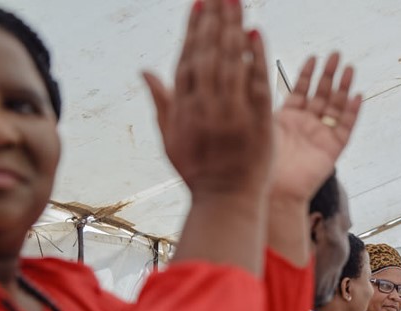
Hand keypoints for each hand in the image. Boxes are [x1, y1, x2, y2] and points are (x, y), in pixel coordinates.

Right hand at [143, 0, 272, 195]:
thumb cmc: (198, 172)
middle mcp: (204, 106)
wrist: (226, 201)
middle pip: (208, 54)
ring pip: (230, 63)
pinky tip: (256, 33)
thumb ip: (161, 102)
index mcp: (183, 108)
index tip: (200, 4)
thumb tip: (145, 71)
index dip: (194, 30)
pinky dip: (255, 58)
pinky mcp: (256, 122)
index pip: (188, 59)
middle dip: (214, 19)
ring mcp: (230, 113)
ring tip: (237, 1)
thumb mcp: (171, 139)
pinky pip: (254, 84)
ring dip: (233, 29)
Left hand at [272, 53, 362, 200]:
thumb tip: (252, 67)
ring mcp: (320, 136)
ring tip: (350, 68)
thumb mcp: (259, 121)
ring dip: (343, 87)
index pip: (301, 90)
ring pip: (336, 107)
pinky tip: (357, 96)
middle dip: (329, 74)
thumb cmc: (261, 159)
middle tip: (336, 54)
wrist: (273, 189)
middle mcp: (306, 126)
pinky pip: (346, 128)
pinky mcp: (333, 149)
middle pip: (321, 95)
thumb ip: (261, 96)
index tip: (314, 57)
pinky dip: (352, 112)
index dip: (307, 74)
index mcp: (287, 119)